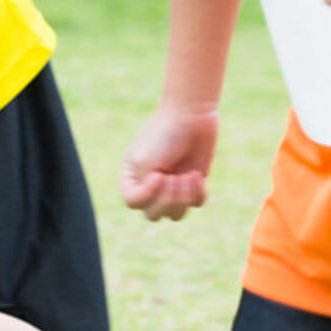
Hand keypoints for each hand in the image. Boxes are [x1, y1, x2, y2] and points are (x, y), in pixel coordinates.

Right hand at [120, 104, 218, 221]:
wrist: (191, 116)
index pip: (133, 203)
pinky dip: (197, 192)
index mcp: (132, 177)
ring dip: (184, 197)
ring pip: (175, 215)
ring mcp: (172, 187)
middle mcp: (149, 185)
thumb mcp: (144, 163)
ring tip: (188, 176)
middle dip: (168, 200)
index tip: (159, 174)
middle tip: (174, 178)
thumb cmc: (163, 136)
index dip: (148, 194)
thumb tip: (161, 210)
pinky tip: (197, 174)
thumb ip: (143, 191)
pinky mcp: (192, 185)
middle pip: (154, 214)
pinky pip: (195, 204)